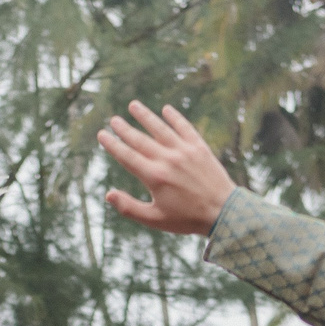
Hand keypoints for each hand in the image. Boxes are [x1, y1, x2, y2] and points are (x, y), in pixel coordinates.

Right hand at [99, 102, 238, 237]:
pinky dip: (175, 117)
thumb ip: (129, 207)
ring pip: (160, 128)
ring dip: (146, 116)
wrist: (222, 212)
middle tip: (113, 119)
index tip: (102, 135)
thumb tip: (108, 194)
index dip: (113, 145)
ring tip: (133, 105)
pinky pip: (185, 127)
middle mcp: (167, 159)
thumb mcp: (155, 219)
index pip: (127, 156)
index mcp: (154, 177)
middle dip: (124, 129)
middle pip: (140, 139)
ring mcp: (184, 151)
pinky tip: (166, 109)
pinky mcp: (199, 148)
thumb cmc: (187, 219)